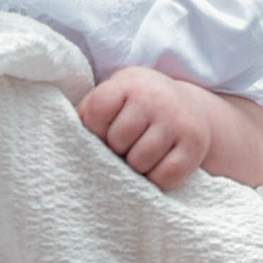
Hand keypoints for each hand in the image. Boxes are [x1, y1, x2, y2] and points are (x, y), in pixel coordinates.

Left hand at [80, 65, 211, 188]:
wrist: (185, 105)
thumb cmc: (136, 105)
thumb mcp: (113, 95)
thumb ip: (88, 112)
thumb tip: (67, 135)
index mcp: (128, 83)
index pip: (97, 111)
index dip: (95, 129)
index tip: (103, 131)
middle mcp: (155, 98)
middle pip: (117, 141)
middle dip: (116, 150)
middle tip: (126, 145)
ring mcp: (177, 121)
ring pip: (139, 162)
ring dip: (135, 167)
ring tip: (140, 154)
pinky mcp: (195, 145)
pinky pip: (165, 177)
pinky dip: (156, 179)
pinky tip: (156, 165)